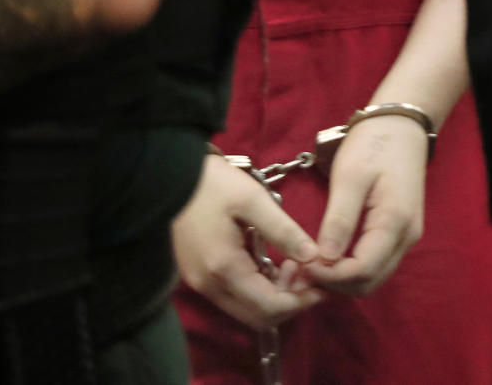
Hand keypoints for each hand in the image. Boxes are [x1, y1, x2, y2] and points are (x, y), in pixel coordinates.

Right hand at [172, 154, 322, 329]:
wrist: (170, 173)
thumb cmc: (213, 183)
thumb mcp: (252, 199)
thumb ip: (283, 230)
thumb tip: (314, 257)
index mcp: (224, 268)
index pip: (270, 306)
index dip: (300, 301)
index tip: (321, 283)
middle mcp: (209, 285)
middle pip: (259, 317)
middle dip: (290, 302)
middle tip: (307, 274)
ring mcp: (200, 283)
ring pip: (246, 310)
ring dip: (274, 297)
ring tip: (292, 265)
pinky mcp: (197, 276)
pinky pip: (233, 297)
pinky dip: (256, 289)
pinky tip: (268, 263)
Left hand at [309, 114, 426, 295]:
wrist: (401, 126)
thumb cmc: (373, 145)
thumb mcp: (351, 176)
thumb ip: (340, 218)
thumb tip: (324, 259)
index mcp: (395, 224)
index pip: (363, 271)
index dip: (330, 277)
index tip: (301, 267)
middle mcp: (405, 239)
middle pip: (369, 281)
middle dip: (334, 283)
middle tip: (300, 271)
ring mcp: (404, 238)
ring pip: (373, 276)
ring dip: (342, 279)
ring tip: (309, 265)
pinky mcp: (398, 232)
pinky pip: (375, 262)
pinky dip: (351, 268)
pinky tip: (328, 257)